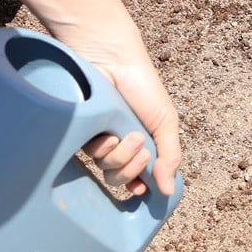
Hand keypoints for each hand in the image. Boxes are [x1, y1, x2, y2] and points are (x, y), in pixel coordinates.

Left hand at [63, 39, 181, 197]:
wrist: (114, 61)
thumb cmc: (144, 88)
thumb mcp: (166, 123)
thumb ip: (170, 156)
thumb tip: (170, 190)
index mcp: (142, 145)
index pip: (139, 178)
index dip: (140, 186)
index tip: (143, 187)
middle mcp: (119, 146)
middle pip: (121, 178)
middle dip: (133, 168)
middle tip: (141, 147)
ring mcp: (100, 140)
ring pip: (105, 168)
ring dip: (120, 156)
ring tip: (129, 134)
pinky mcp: (81, 134)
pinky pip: (89, 155)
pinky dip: (103, 147)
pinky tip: (108, 132)